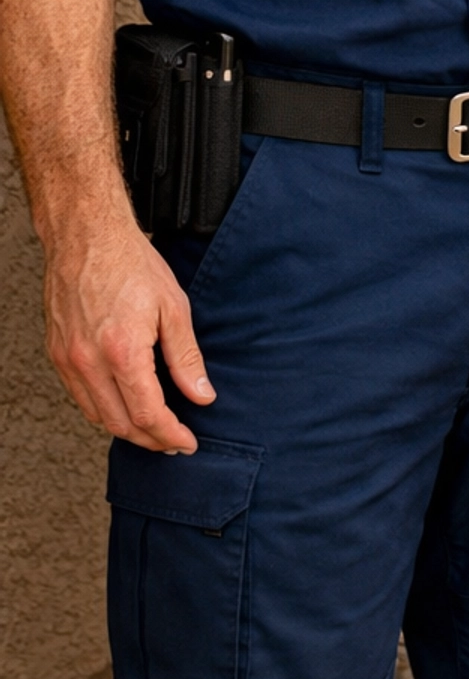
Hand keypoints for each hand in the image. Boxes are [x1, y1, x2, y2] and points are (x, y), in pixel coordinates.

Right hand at [43, 213, 214, 451]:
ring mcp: (68, 359)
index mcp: (122, 351)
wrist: (87, 236)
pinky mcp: (58, 353)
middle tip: (174, 442)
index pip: (147, 414)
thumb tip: (201, 394)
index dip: (170, 435)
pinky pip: (80, 397)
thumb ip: (186, 357)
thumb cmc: (130, 263)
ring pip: (97, 416)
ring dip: (126, 429)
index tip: (186, 442)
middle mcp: (89, 361)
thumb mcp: (174, 307)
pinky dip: (103, 410)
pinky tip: (123, 405)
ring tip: (153, 429)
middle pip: (120, 424)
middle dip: (150, 440)